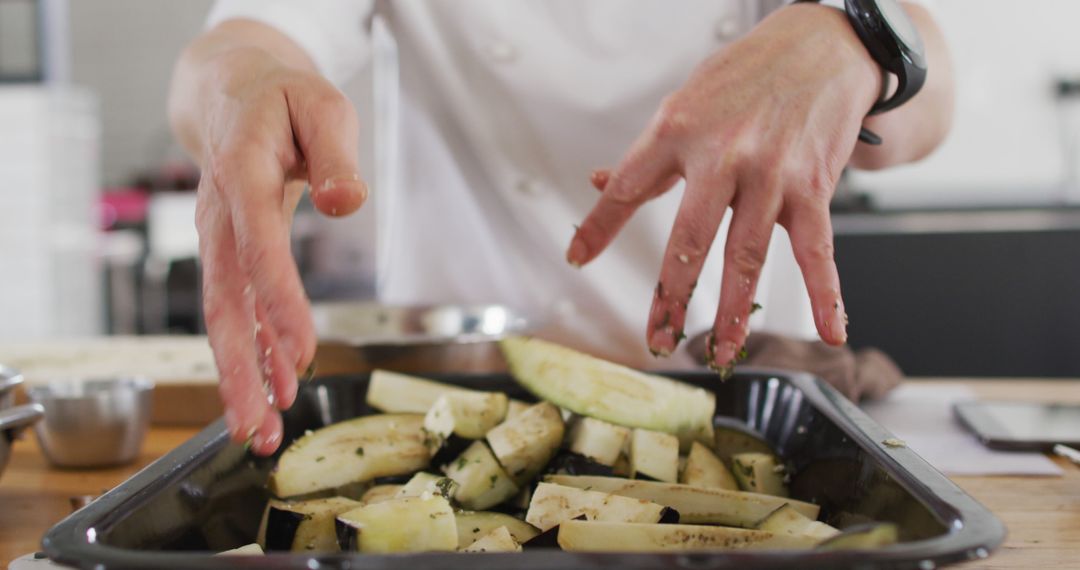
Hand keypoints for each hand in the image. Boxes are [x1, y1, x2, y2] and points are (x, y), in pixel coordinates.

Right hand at [192, 47, 366, 453]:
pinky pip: (242, 310)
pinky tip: (276, 390)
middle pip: (224, 302)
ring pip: (226, 318)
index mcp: (241, 173)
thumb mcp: (321, 107)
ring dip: (242, 377)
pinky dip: (259, 351)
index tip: (303, 353)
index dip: (279, 302)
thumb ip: (335, 155)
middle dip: (239, 370)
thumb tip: (347, 202)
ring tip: (260, 433)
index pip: (259, 246)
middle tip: (254, 427)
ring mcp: (220, 239)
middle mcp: (220, 215)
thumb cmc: (284, 100)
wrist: (232, 92)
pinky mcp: (232, 253)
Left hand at [567, 5, 881, 370]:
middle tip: (659, 337)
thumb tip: (597, 184)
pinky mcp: (813, 185)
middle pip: (690, 236)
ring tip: (725, 350)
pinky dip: (826, 294)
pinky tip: (830, 330)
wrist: (820, 46)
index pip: (628, 186)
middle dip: (673, 294)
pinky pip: (818, 249)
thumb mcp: (684, 104)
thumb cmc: (745, 79)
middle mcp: (722, 154)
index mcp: (677, 131)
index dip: (600, 225)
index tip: (578, 258)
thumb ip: (646, 156)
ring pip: (749, 252)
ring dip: (735, 309)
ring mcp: (771, 173)